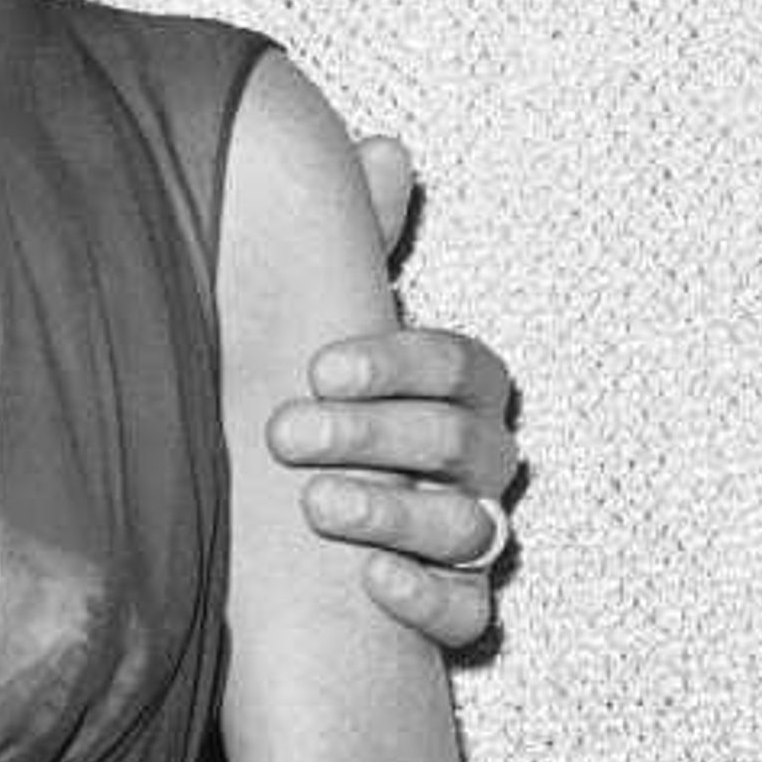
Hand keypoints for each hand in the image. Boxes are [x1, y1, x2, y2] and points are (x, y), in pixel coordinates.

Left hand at [269, 133, 521, 646]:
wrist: (284, 533)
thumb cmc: (316, 411)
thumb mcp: (322, 328)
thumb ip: (355, 246)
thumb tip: (382, 147)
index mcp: (457, 393)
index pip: (463, 367)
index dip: (401, 363)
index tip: (320, 366)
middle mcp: (477, 464)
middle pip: (463, 445)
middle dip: (375, 436)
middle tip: (283, 433)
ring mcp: (471, 539)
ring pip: (470, 529)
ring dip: (392, 514)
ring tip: (314, 505)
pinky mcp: (450, 611)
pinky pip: (469, 614)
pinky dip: (427, 600)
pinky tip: (371, 585)